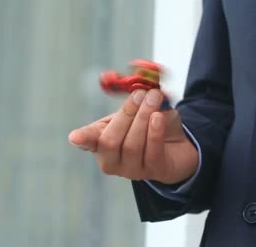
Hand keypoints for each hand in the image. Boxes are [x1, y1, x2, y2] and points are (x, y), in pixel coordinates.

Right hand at [68, 89, 198, 184]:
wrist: (180, 142)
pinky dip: (154, 132)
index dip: (82, 139)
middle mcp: (113, 160)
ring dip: (143, 117)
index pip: (88, 142)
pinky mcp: (155, 172)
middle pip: (110, 142)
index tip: (75, 136)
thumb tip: (133, 83)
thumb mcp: (140, 108)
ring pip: (132, 146)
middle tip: (140, 94)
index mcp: (102, 142)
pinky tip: (159, 117)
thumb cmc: (153, 123)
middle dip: (126, 115)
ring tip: (155, 98)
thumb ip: (133, 97)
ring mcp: (132, 170)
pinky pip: (152, 153)